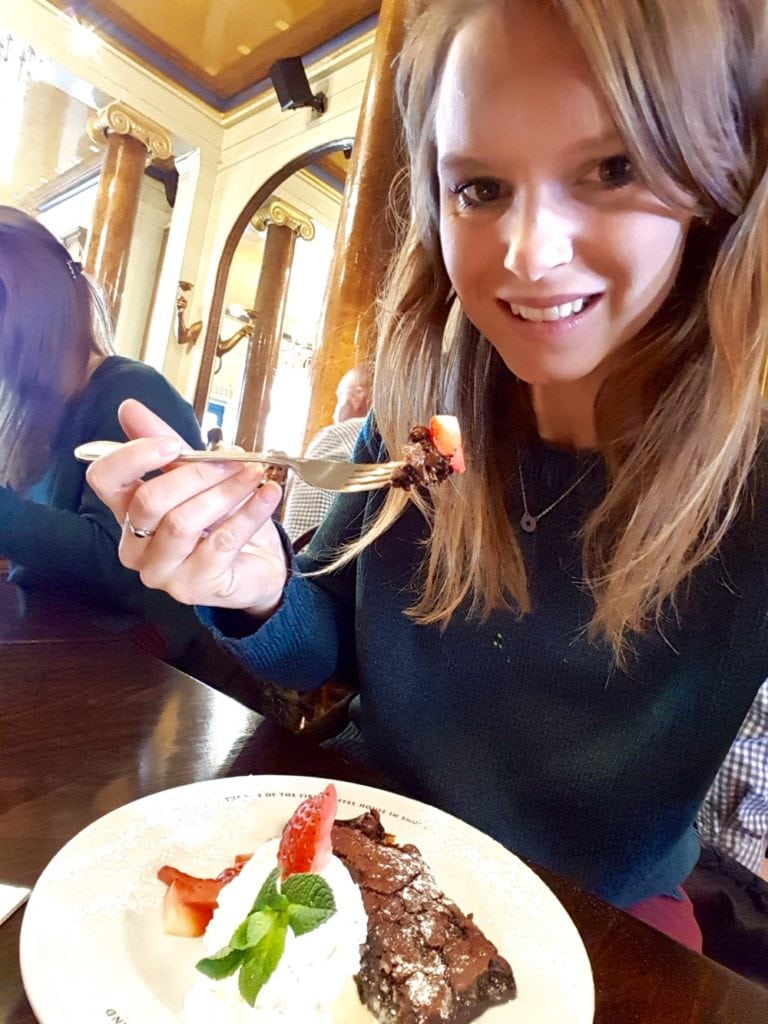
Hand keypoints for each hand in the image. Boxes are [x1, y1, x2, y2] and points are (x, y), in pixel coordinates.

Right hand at [86, 399, 287, 616]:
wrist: (256, 566)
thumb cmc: (220, 522)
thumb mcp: (194, 478)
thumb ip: (164, 444)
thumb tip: (130, 408)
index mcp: (126, 513)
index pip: (104, 480)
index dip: (134, 456)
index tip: (172, 443)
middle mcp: (135, 546)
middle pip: (150, 500)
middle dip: (196, 473)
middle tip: (234, 460)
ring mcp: (163, 572)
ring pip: (183, 522)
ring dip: (225, 491)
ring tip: (254, 475)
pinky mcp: (195, 587)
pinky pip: (221, 542)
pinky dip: (249, 513)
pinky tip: (267, 495)